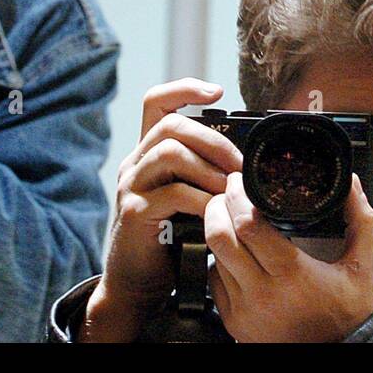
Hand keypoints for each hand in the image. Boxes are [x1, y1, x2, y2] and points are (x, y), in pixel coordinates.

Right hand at [81, 79, 242, 341]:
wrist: (137, 285)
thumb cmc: (168, 240)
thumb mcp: (184, 196)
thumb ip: (200, 172)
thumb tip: (241, 156)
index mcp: (147, 153)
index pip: (156, 101)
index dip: (185, 88)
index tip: (218, 91)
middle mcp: (134, 163)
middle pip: (170, 125)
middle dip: (212, 139)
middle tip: (238, 163)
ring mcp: (131, 187)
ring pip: (170, 152)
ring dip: (208, 167)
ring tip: (229, 188)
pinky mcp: (135, 213)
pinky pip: (173, 192)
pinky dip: (202, 198)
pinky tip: (216, 210)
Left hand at [206, 171, 372, 342]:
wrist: (325, 359)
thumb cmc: (342, 316)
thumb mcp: (363, 271)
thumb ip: (361, 224)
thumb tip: (352, 185)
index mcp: (291, 273)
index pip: (248, 226)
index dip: (238, 196)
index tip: (241, 181)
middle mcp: (261, 292)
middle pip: (219, 236)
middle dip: (218, 206)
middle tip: (228, 192)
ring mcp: (242, 308)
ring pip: (213, 255)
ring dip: (218, 230)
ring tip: (229, 216)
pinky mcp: (231, 320)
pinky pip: (213, 278)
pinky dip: (219, 259)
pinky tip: (235, 250)